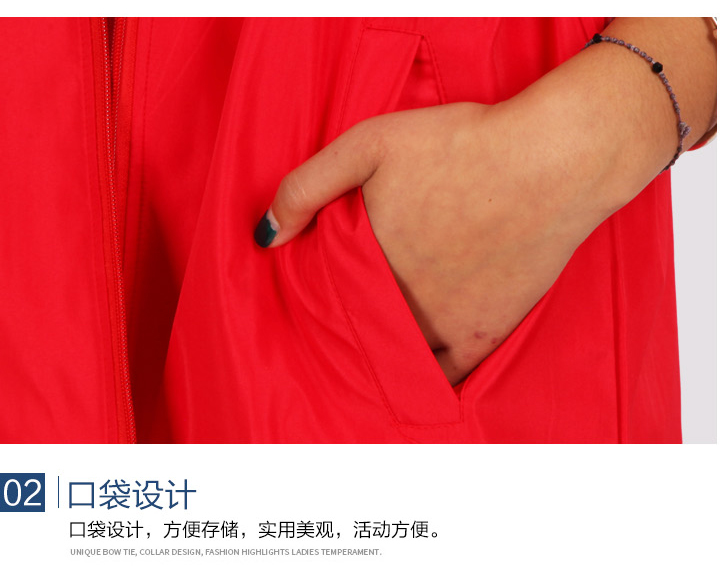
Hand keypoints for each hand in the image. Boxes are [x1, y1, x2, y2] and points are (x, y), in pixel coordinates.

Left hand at [254, 101, 616, 384]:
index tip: (320, 292)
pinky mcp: (484, 335)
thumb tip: (267, 237)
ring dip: (381, 355)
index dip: (319, 296)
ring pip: (394, 357)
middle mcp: (397, 301)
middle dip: (347, 326)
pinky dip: (425, 376)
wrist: (548, 161)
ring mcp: (442, 325)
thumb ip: (307, 188)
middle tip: (350, 319)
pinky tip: (416, 371)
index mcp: (365, 260)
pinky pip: (444, 375)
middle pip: (357, 329)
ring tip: (377, 345)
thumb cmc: (461, 144)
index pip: (323, 296)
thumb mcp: (368, 143)